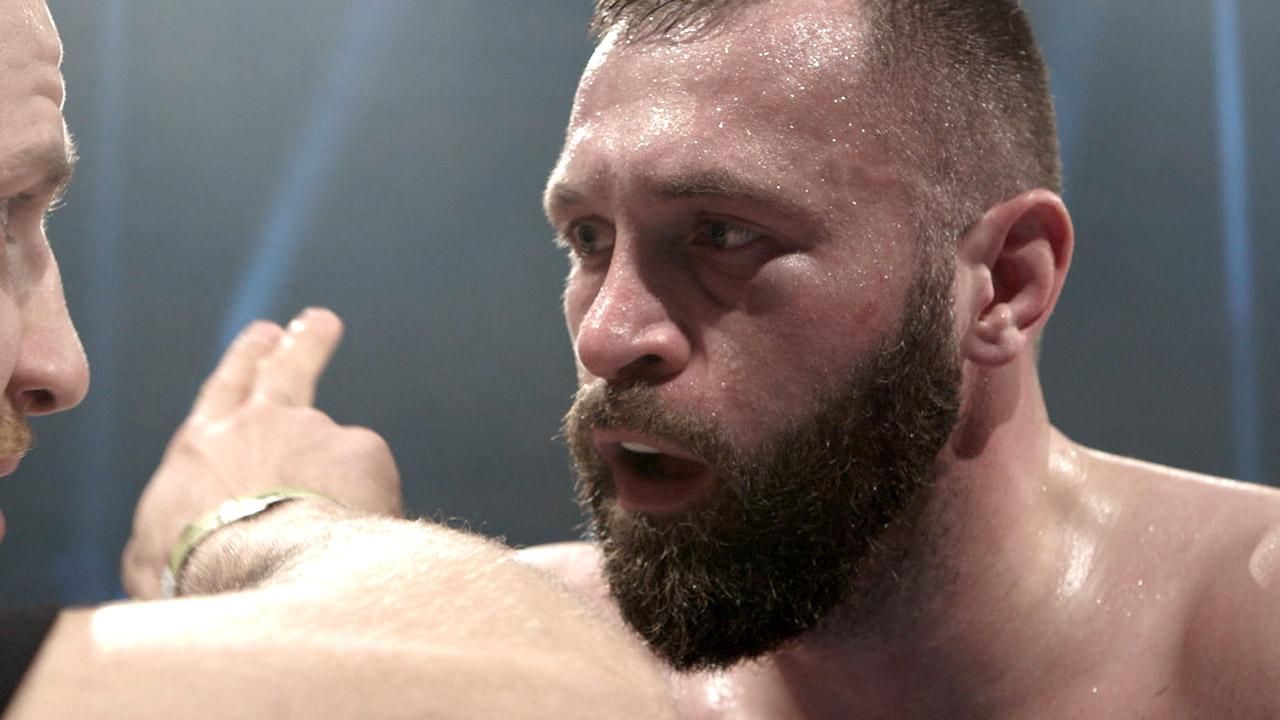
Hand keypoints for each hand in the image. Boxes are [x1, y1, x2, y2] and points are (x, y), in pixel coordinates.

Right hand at [121, 308, 401, 598]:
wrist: (259, 571)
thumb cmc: (193, 575)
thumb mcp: (148, 560)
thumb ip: (163, 537)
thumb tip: (163, 548)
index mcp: (203, 447)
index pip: (223, 391)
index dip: (245, 362)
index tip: (265, 335)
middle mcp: (260, 425)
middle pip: (285, 370)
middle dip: (302, 344)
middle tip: (320, 322)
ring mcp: (315, 431)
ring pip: (338, 437)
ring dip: (345, 462)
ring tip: (348, 502)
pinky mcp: (363, 451)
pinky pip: (373, 484)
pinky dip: (370, 510)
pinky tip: (359, 548)